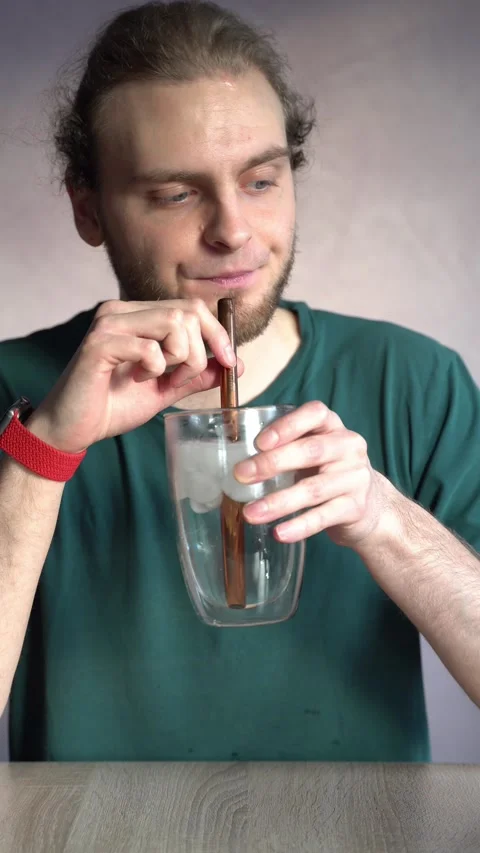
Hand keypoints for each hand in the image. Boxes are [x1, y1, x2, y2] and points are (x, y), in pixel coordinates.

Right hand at [28, 299, 242, 453]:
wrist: (73, 429)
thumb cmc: (113, 406)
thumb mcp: (165, 389)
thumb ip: (195, 374)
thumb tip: (233, 366)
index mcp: (137, 315)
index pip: (191, 307)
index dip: (218, 334)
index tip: (231, 363)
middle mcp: (122, 311)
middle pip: (187, 313)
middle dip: (199, 353)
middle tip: (180, 378)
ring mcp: (108, 324)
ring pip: (174, 324)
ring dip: (180, 359)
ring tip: (157, 379)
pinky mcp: (99, 344)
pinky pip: (150, 348)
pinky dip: (154, 369)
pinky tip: (137, 380)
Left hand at [234, 401, 388, 548]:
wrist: (371, 504)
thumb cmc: (328, 471)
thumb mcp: (313, 451)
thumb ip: (285, 448)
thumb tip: (240, 462)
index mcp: (333, 426)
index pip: (316, 413)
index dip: (287, 426)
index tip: (259, 442)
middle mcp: (349, 447)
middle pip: (310, 451)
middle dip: (272, 463)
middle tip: (241, 475)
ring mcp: (355, 477)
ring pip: (313, 489)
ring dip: (278, 502)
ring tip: (250, 514)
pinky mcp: (356, 507)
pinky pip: (323, 517)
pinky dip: (299, 526)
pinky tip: (279, 533)